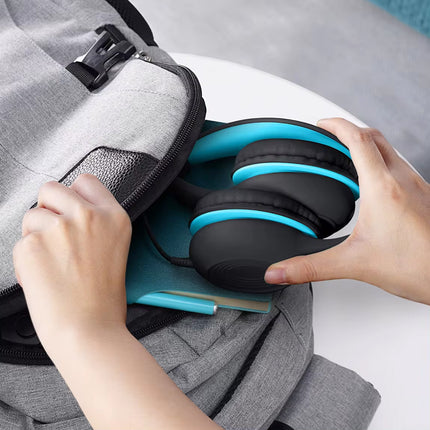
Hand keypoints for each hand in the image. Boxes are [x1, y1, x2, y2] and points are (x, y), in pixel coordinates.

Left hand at [12, 175, 221, 429]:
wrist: (88, 330)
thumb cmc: (102, 300)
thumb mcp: (116, 250)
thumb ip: (98, 224)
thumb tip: (70, 211)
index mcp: (113, 217)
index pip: (85, 182)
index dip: (74, 195)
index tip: (69, 208)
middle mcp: (88, 216)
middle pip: (52, 189)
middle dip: (48, 208)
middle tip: (54, 235)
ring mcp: (59, 228)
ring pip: (32, 215)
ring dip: (35, 235)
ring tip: (51, 263)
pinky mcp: (32, 245)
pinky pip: (20, 242)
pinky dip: (25, 259)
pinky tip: (42, 277)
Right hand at [264, 118, 429, 304]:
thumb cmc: (418, 267)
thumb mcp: (354, 264)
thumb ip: (310, 267)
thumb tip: (280, 271)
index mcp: (382, 188)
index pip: (357, 139)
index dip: (336, 125)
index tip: (321, 123)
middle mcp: (403, 180)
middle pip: (375, 137)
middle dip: (350, 130)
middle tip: (330, 135)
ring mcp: (418, 186)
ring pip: (390, 150)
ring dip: (368, 145)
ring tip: (348, 155)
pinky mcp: (425, 197)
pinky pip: (401, 167)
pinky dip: (382, 163)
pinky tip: (375, 185)